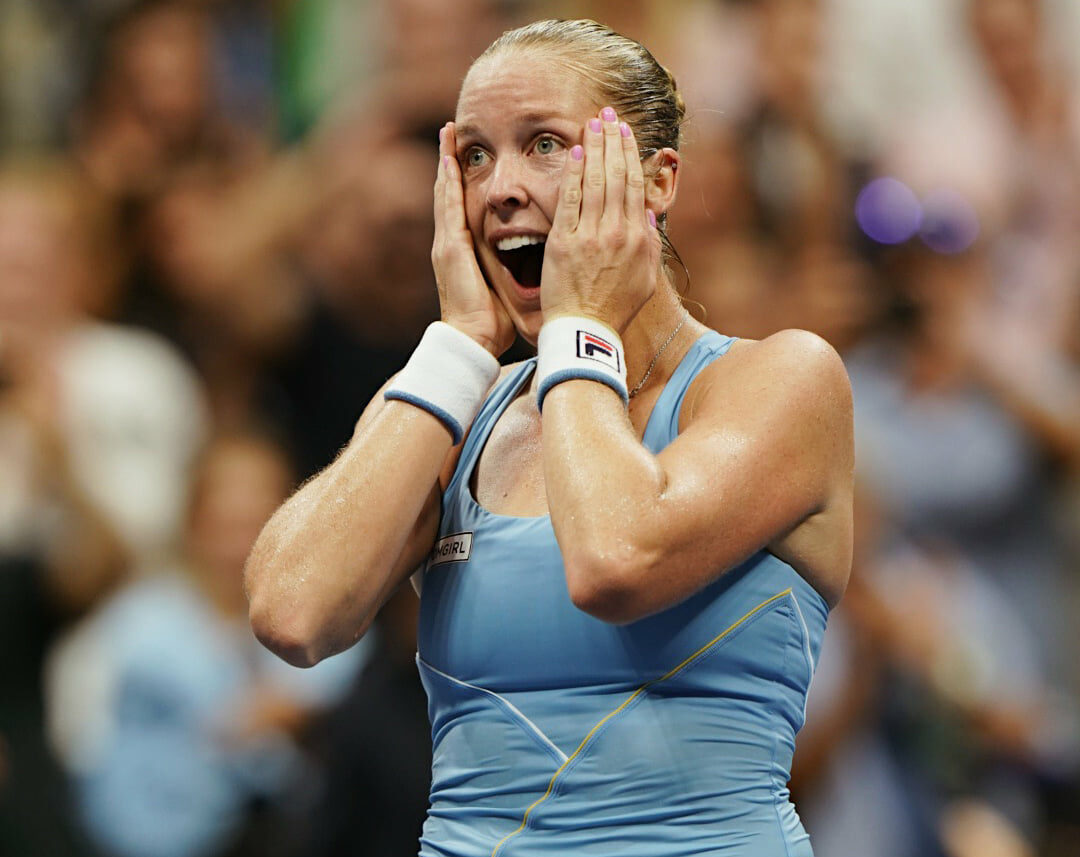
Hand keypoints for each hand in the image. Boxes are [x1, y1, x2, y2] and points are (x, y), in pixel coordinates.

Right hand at [432, 122, 515, 355]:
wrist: (471, 340)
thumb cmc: (490, 322)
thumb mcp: (505, 286)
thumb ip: (515, 268)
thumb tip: (539, 261)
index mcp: (464, 250)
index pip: (465, 206)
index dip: (465, 179)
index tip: (468, 153)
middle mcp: (452, 242)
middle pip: (451, 192)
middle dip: (451, 160)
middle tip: (453, 129)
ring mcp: (447, 243)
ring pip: (446, 193)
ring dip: (446, 161)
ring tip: (448, 133)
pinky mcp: (450, 248)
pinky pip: (448, 209)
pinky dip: (447, 183)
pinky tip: (448, 160)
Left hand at [541, 108, 661, 332]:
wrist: (586, 332)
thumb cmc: (614, 309)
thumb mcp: (645, 278)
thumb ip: (649, 244)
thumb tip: (648, 213)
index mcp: (639, 239)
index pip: (635, 186)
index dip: (630, 155)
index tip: (625, 133)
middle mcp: (618, 233)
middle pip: (617, 176)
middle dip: (612, 141)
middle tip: (608, 114)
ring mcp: (591, 236)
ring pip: (595, 181)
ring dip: (594, 148)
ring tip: (592, 123)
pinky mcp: (564, 243)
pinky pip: (570, 201)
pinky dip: (573, 174)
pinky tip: (574, 152)